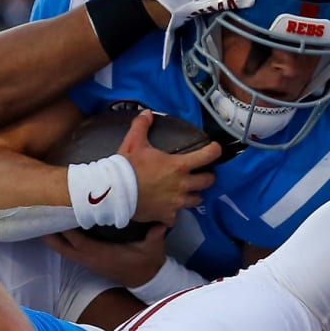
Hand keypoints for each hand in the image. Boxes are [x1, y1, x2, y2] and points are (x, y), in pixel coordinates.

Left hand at [47, 223, 168, 288]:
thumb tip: (161, 224)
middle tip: (38, 213)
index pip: (78, 240)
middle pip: (62, 246)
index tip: (59, 210)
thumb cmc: (146, 262)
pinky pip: (67, 251)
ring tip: (40, 219)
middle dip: (50, 231)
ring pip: (62, 250)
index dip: (66, 227)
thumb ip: (155, 236)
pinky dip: (58, 240)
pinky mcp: (87, 261)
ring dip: (51, 236)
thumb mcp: (153, 248)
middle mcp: (90, 259)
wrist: (144, 279)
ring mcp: (87, 261)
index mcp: (102, 254)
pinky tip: (53, 228)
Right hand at [118, 110, 218, 225]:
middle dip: (206, 176)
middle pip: (208, 181)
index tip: (214, 149)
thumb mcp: (133, 142)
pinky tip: (167, 210)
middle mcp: (182, 185)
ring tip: (185, 191)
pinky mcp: (166, 216)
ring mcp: (176, 202)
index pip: (208, 156)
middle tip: (199, 173)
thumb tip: (146, 113)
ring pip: (197, 199)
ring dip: (193, 194)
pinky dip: (173, 214)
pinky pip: (176, 217)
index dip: (214, 150)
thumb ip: (141, 126)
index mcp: (179, 166)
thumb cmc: (127, 168)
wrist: (114, 192)